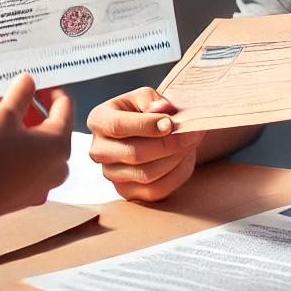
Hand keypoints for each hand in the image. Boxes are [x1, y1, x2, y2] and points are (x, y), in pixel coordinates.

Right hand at [0, 74, 72, 221]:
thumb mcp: (3, 115)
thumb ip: (20, 93)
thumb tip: (29, 80)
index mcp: (60, 144)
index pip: (64, 106)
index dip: (47, 90)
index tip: (32, 83)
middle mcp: (55, 165)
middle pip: (42, 127)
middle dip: (18, 109)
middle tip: (2, 96)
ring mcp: (38, 183)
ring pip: (21, 143)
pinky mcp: (19, 194)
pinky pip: (11, 161)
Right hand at [87, 88, 204, 201]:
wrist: (149, 131)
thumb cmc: (145, 111)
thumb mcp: (145, 97)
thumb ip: (152, 101)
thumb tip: (162, 110)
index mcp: (99, 121)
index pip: (118, 126)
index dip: (146, 125)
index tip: (171, 123)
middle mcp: (99, 150)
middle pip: (133, 154)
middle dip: (167, 145)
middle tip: (191, 134)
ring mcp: (111, 174)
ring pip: (146, 175)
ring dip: (175, 158)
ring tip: (191, 142)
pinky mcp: (127, 192)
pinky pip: (156, 190)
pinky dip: (176, 173)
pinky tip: (185, 157)